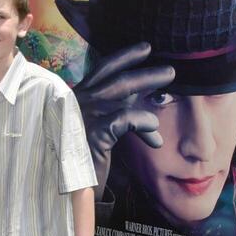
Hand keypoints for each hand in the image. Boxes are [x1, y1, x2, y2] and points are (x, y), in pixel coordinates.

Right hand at [74, 42, 174, 199]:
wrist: (65, 188)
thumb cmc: (82, 159)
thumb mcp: (100, 132)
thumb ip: (118, 117)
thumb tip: (150, 115)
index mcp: (78, 97)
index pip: (102, 70)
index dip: (124, 56)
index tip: (146, 48)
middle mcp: (79, 101)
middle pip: (117, 77)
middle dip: (145, 69)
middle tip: (170, 68)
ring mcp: (83, 115)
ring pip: (122, 90)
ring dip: (149, 81)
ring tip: (169, 79)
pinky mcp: (92, 134)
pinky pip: (124, 120)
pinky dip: (143, 122)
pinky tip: (155, 132)